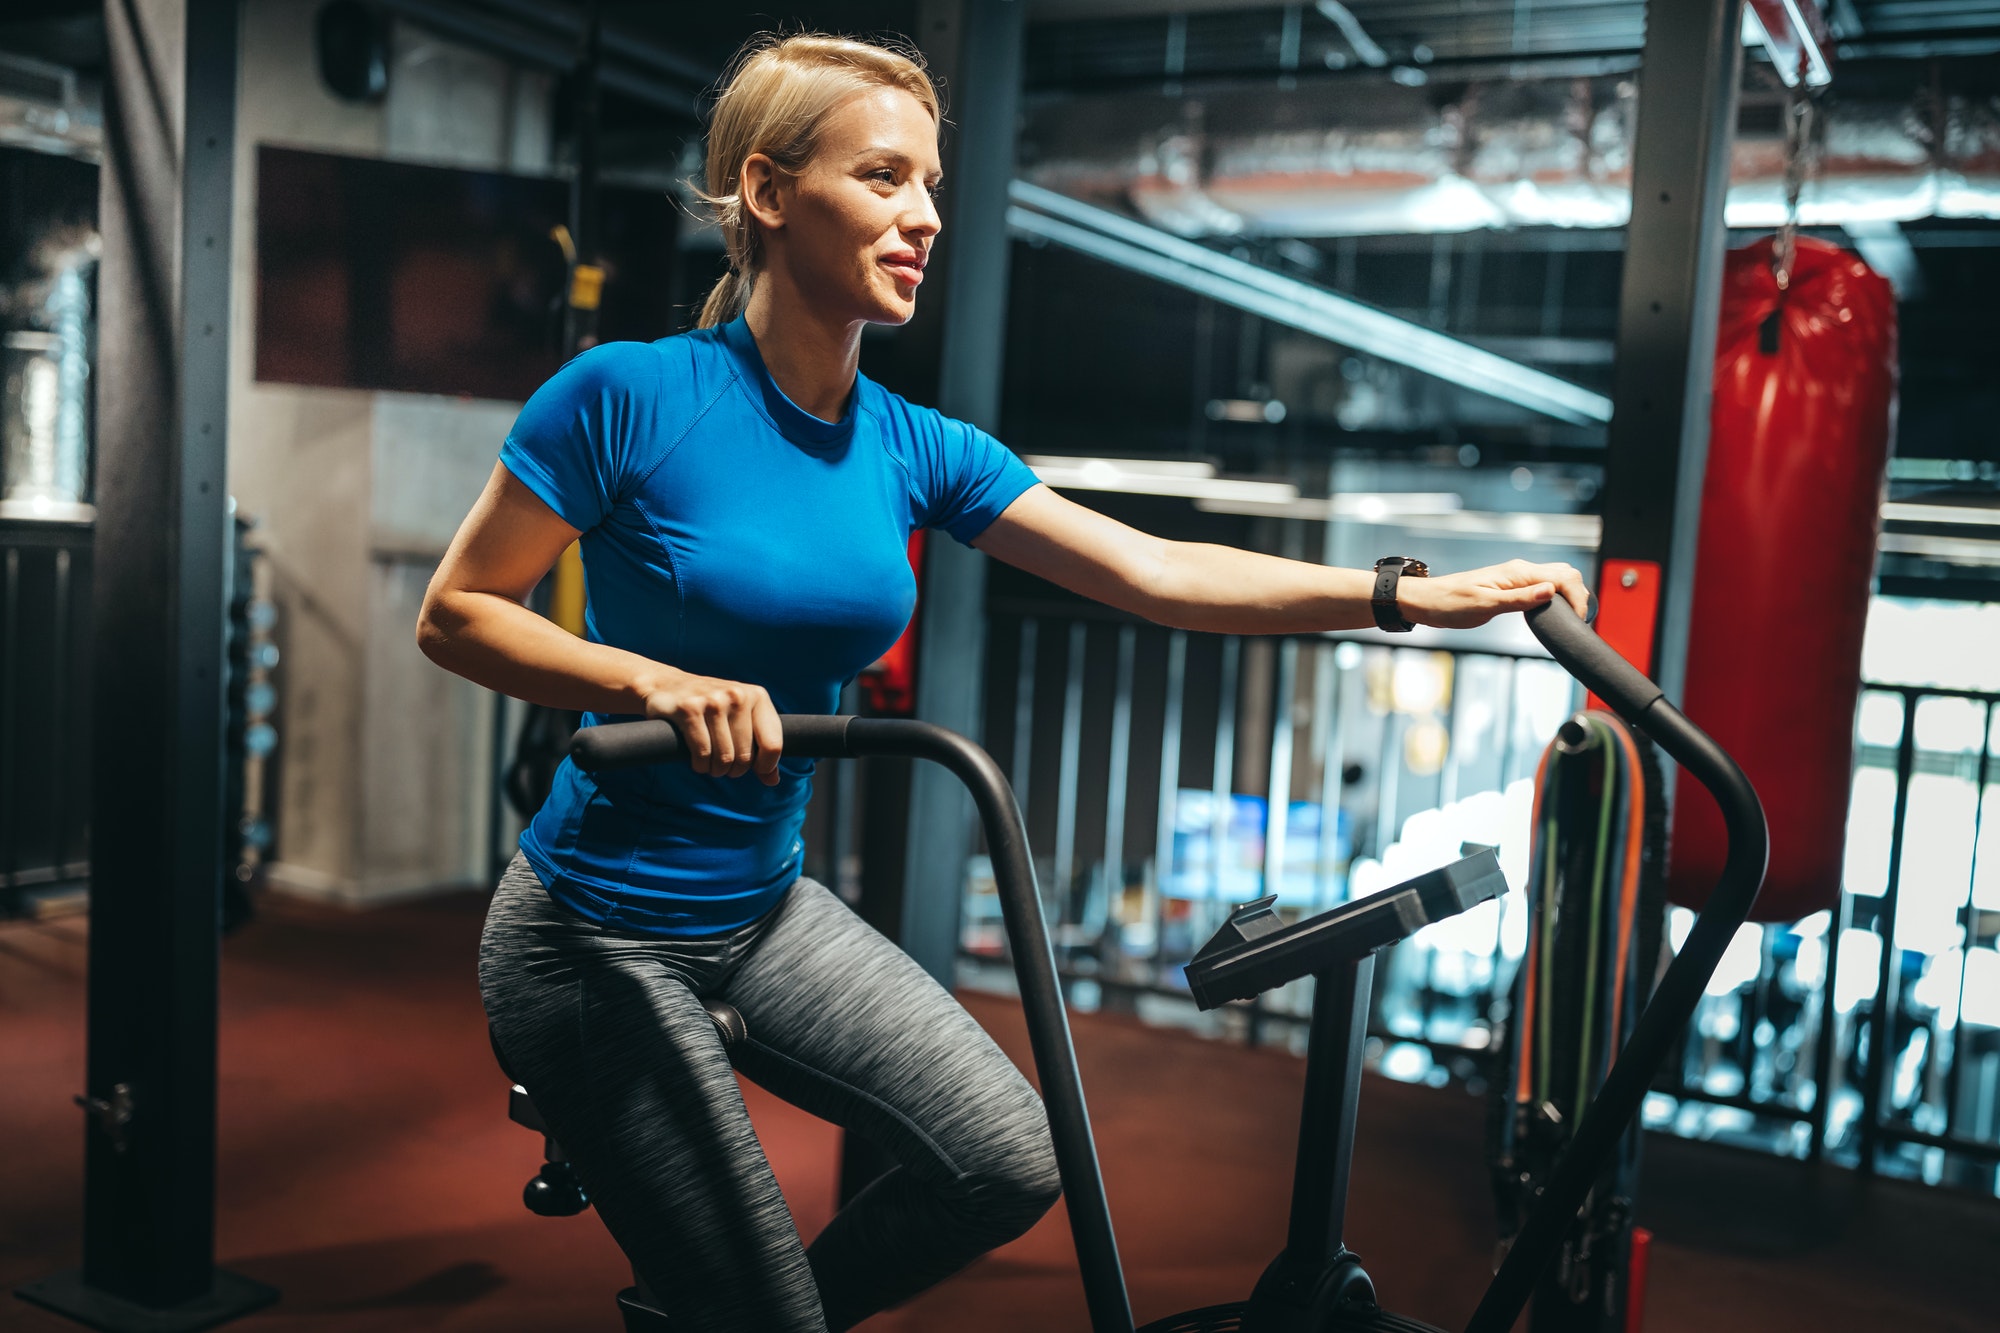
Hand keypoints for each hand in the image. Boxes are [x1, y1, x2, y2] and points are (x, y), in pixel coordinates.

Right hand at [640, 671, 782, 783]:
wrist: (666, 684)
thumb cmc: (711, 707)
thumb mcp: (740, 719)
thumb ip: (760, 747)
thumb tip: (773, 780)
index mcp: (757, 696)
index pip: (773, 744)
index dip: (766, 765)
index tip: (755, 769)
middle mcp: (737, 695)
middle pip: (746, 755)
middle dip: (735, 770)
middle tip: (725, 767)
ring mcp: (713, 701)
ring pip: (724, 757)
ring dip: (717, 769)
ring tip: (711, 765)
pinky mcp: (689, 709)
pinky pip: (702, 753)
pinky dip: (700, 765)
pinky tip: (698, 762)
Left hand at [1398, 559, 1590, 629]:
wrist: (1426, 602)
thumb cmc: (1449, 604)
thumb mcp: (1485, 606)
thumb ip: (1519, 599)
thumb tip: (1550, 591)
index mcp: (1518, 573)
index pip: (1563, 577)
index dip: (1578, 597)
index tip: (1578, 620)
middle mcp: (1520, 571)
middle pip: (1565, 574)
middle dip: (1579, 594)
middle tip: (1578, 622)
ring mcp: (1516, 578)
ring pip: (1556, 579)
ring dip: (1569, 595)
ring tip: (1570, 620)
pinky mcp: (1511, 587)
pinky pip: (1542, 587)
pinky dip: (1556, 597)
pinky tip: (1553, 613)